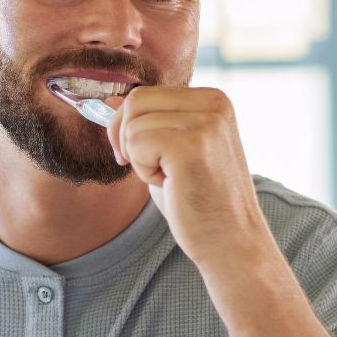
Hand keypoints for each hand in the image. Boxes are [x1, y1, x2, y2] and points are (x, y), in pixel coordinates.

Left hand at [104, 86, 276, 274]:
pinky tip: (172, 185)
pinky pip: (136, 143)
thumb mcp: (171, 152)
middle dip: (126, 139)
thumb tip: (106, 102)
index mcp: (213, 99)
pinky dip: (144, 171)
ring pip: (132, 125)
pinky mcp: (191, 143)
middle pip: (135, 101)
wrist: (230, 242)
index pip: (144, 94)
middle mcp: (214, 102)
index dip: (128, 128)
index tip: (142, 157)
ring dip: (140, 160)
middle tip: (152, 170)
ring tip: (172, 179)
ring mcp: (205, 121)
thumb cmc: (200, 202)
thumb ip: (147, 123)